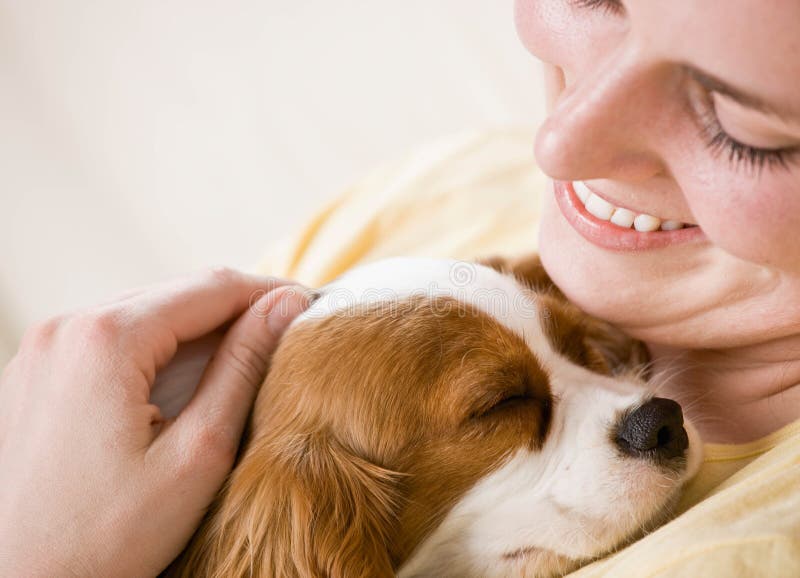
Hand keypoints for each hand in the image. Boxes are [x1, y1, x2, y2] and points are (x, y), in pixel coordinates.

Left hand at [0, 268, 309, 576]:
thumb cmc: (103, 541)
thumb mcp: (198, 453)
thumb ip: (244, 367)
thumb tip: (286, 306)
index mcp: (105, 339)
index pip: (212, 287)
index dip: (270, 292)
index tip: (312, 308)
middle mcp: (64, 328)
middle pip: (176, 295)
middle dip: (236, 311)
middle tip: (287, 338)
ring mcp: (43, 349)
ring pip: (145, 314)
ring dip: (198, 332)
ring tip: (244, 363)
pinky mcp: (36, 373)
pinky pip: (111, 339)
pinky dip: (157, 350)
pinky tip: (185, 383)